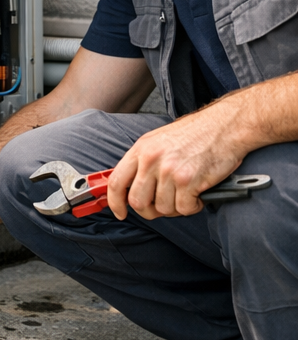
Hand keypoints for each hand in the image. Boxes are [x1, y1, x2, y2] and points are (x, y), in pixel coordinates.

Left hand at [106, 106, 245, 219]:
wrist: (224, 126)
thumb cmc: (195, 134)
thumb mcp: (158, 140)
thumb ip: (142, 161)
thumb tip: (130, 186)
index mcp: (140, 149)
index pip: (116, 182)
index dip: (114, 202)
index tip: (120, 213)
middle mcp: (151, 160)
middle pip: (138, 202)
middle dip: (150, 211)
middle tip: (163, 206)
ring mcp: (169, 171)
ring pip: (163, 208)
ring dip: (176, 207)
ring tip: (186, 193)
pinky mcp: (188, 181)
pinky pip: (184, 209)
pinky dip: (193, 207)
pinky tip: (198, 194)